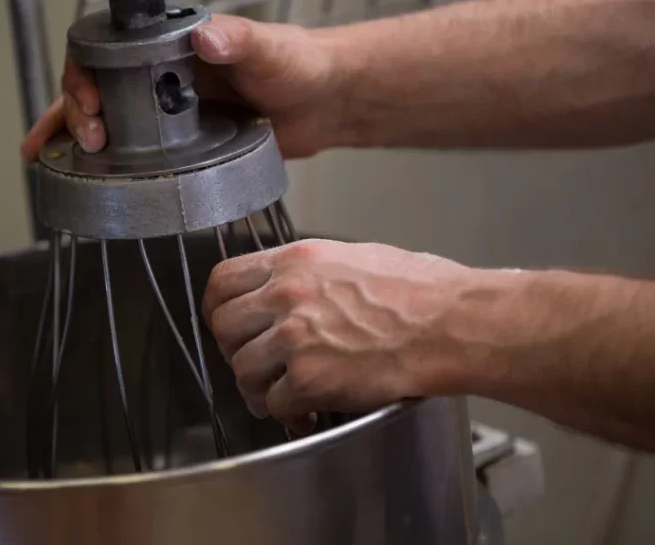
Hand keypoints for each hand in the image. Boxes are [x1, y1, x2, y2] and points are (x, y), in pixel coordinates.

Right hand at [20, 14, 347, 161]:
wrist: (325, 104)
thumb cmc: (300, 65)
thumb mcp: (269, 49)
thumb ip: (240, 41)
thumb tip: (206, 37)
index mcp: (172, 45)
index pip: (107, 50)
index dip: (86, 73)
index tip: (92, 102)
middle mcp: (159, 74)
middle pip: (94, 86)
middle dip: (74, 112)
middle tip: (88, 140)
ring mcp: (163, 110)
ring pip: (102, 118)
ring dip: (71, 137)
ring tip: (49, 159)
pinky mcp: (175, 143)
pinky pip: (129, 150)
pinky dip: (100, 163)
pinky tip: (78, 177)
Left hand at [201, 239, 475, 432]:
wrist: (453, 323)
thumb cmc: (420, 291)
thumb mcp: (352, 257)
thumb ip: (307, 273)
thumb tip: (284, 288)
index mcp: (294, 261)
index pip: (222, 281)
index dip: (217, 308)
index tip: (225, 323)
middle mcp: (286, 295)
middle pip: (224, 327)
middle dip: (235, 349)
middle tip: (256, 362)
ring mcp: (295, 337)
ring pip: (242, 369)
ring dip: (258, 386)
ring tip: (281, 391)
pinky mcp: (310, 378)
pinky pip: (273, 403)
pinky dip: (286, 413)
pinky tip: (305, 410)